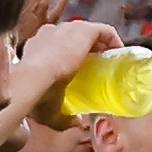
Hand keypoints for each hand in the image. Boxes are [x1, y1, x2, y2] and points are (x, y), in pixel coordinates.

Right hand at [4, 17, 122, 123]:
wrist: (33, 78)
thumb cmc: (34, 92)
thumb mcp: (46, 107)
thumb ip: (60, 117)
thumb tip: (75, 123)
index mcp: (36, 47)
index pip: (55, 46)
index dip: (69, 57)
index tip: (79, 70)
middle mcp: (50, 33)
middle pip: (73, 37)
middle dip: (85, 49)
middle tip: (95, 66)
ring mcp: (67, 29)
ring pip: (89, 32)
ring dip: (100, 44)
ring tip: (108, 59)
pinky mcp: (83, 29)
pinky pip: (104, 30)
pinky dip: (113, 39)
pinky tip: (118, 51)